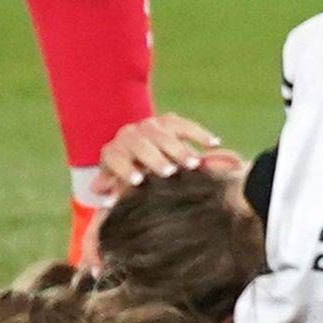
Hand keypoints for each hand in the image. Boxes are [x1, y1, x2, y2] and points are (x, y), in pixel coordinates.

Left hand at [90, 111, 234, 200]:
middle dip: (157, 158)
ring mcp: (149, 125)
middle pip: (141, 144)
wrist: (132, 151)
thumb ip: (114, 192)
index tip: (137, 181)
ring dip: (180, 148)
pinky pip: (184, 124)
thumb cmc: (125, 176)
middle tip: (171, 172)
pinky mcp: (168, 120)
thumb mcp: (116, 185)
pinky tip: (214, 144)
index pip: (115, 157)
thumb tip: (107, 201)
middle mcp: (129, 135)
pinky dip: (199, 133)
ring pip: (164, 134)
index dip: (125, 169)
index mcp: (113, 152)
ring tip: (195, 164)